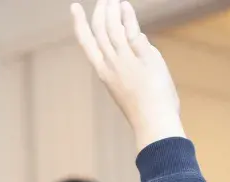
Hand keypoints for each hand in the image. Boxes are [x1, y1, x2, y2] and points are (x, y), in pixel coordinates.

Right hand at [71, 1, 183, 150]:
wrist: (154, 123)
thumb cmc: (147, 108)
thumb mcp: (134, 80)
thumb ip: (134, 56)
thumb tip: (138, 35)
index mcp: (104, 73)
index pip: (87, 43)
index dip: (80, 24)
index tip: (75, 8)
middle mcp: (111, 65)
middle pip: (100, 31)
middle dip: (100, 11)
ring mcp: (126, 61)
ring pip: (113, 28)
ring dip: (112, 10)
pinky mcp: (143, 59)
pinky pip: (131, 32)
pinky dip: (127, 16)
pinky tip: (125, 6)